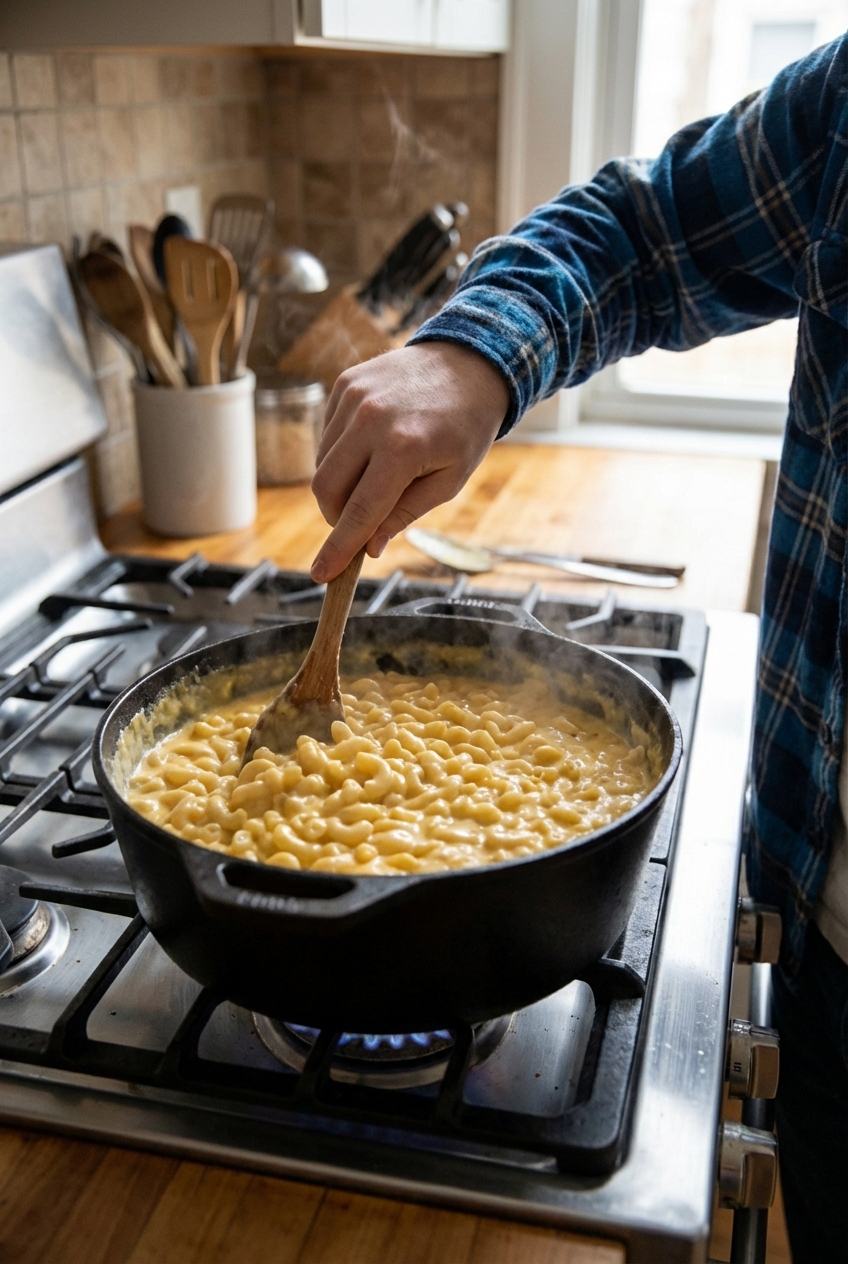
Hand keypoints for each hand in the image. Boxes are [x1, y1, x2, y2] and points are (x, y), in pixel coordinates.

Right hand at [310, 342, 509, 581]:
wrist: (468, 363)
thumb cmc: (465, 428)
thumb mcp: (449, 480)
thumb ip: (405, 514)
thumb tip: (370, 547)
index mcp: (404, 448)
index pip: (359, 511)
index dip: (338, 548)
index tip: (321, 574)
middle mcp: (371, 419)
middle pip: (326, 488)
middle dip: (335, 518)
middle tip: (359, 524)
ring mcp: (353, 398)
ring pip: (322, 464)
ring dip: (340, 486)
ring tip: (377, 477)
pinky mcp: (345, 385)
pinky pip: (328, 437)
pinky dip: (342, 456)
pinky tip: (372, 448)